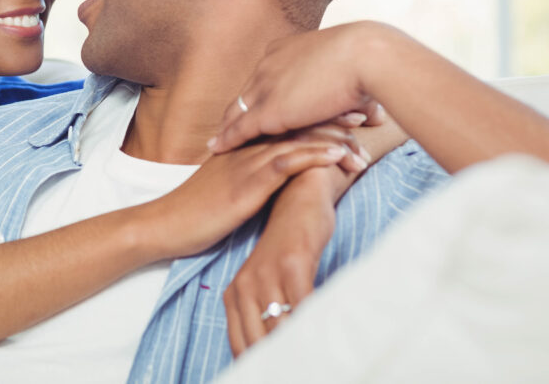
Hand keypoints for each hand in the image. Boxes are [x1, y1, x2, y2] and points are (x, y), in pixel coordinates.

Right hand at [141, 124, 358, 259]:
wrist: (166, 224)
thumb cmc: (196, 210)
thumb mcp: (227, 184)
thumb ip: (249, 171)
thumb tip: (274, 172)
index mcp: (244, 144)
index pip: (287, 120)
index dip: (318, 112)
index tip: (348, 109)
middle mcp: (247, 146)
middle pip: (296, 123)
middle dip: (333, 117)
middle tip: (366, 114)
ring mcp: (247, 161)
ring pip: (296, 139)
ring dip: (332, 135)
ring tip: (361, 134)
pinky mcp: (247, 182)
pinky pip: (286, 163)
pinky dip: (314, 156)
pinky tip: (338, 156)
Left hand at [210, 22, 387, 153]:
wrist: (368, 57)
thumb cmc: (372, 62)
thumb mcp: (354, 70)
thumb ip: (351, 89)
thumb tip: (368, 105)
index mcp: (287, 50)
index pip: (266, 76)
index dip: (260, 92)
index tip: (254, 104)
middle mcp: (270, 65)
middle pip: (248, 92)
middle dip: (238, 110)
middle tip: (224, 126)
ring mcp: (266, 87)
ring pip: (239, 110)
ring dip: (228, 127)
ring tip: (216, 141)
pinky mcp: (268, 110)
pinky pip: (241, 127)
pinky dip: (227, 139)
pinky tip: (215, 149)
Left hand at [222, 169, 335, 356]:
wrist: (299, 196)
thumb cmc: (292, 247)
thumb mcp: (273, 284)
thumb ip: (271, 317)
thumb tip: (277, 355)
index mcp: (235, 296)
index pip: (242, 349)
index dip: (259, 370)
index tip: (275, 379)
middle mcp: (245, 288)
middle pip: (261, 345)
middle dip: (281, 367)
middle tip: (306, 374)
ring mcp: (266, 276)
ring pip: (282, 329)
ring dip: (300, 353)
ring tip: (319, 369)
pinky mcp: (291, 264)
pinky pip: (303, 305)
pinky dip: (314, 326)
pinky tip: (328, 341)